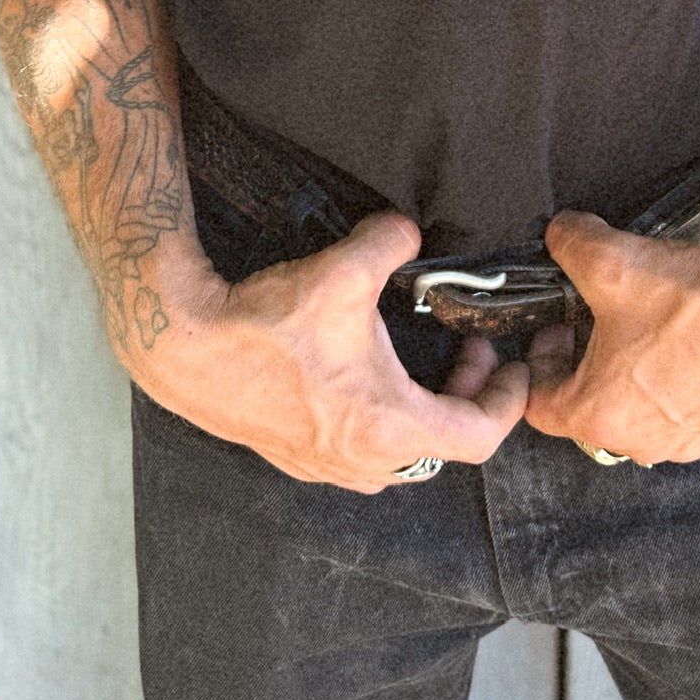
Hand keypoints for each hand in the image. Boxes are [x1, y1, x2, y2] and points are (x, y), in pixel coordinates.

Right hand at [135, 213, 527, 492]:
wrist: (187, 350)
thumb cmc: (269, 321)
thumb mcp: (346, 269)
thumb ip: (393, 242)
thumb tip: (409, 230)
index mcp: (389, 426)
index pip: (479, 437)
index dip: (508, 401)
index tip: (512, 366)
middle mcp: (363, 463)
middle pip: (444, 448)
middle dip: (464, 398)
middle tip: (465, 350)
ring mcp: (326, 469)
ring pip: (402, 456)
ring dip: (422, 412)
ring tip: (416, 362)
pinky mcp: (297, 459)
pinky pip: (361, 454)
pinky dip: (381, 421)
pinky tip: (363, 375)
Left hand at [524, 200, 699, 464]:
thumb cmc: (698, 301)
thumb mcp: (610, 258)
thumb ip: (568, 244)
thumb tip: (561, 234)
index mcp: (600, 415)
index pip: (539, 403)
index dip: (539, 358)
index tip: (555, 328)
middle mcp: (642, 442)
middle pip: (591, 407)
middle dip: (587, 360)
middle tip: (596, 317)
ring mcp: (689, 443)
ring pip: (640, 409)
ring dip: (634, 372)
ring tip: (647, 323)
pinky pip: (687, 411)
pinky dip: (680, 380)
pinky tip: (690, 338)